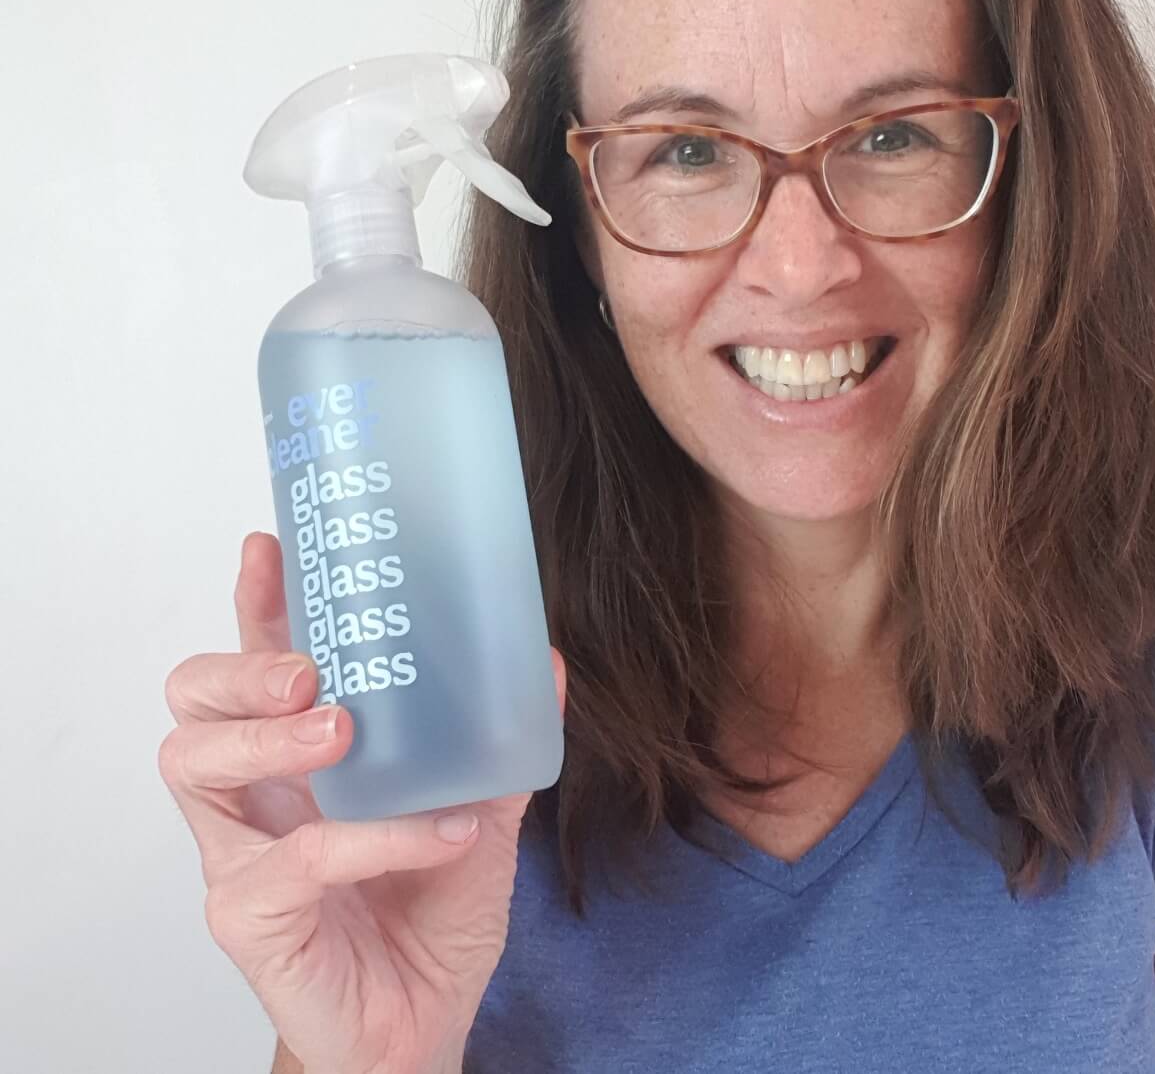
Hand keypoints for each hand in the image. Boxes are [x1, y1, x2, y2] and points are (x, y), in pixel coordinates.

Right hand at [159, 532, 564, 1073]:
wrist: (422, 1023)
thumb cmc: (431, 906)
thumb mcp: (479, 808)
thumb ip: (499, 742)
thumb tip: (545, 658)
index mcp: (300, 754)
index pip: (258, 660)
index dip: (257, 602)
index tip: (272, 546)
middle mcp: (256, 796)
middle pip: (193, 701)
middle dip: (240, 666)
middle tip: (309, 670)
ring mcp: (243, 856)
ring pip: (197, 765)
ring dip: (270, 738)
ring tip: (340, 729)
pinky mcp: (253, 918)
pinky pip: (299, 859)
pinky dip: (376, 836)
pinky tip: (442, 831)